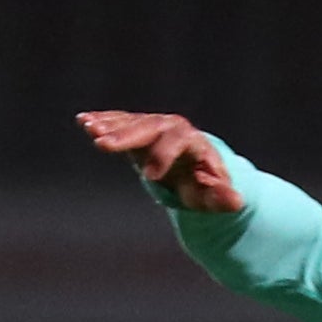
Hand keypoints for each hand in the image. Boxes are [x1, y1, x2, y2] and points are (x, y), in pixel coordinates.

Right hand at [76, 111, 242, 212]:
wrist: (195, 169)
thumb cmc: (204, 185)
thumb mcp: (213, 195)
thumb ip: (222, 198)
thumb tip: (238, 201)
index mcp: (193, 142)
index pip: (179, 141)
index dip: (164, 155)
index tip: (150, 175)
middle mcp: (172, 128)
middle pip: (150, 126)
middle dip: (126, 134)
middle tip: (104, 143)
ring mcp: (153, 126)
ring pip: (132, 122)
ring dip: (109, 125)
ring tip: (88, 127)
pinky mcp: (137, 129)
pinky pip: (120, 122)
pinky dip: (102, 120)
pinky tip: (83, 120)